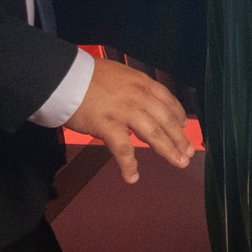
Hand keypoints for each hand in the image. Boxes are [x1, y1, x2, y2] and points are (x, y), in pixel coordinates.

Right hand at [63, 57, 196, 181]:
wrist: (63, 76)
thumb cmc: (86, 75)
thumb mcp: (118, 75)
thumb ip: (132, 88)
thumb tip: (140, 103)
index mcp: (142, 83)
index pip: (168, 100)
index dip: (178, 116)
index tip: (183, 127)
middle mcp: (138, 96)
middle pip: (166, 120)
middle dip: (180, 138)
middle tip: (188, 153)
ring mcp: (124, 111)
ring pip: (153, 134)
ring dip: (168, 151)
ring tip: (178, 163)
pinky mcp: (107, 125)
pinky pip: (123, 150)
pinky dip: (129, 165)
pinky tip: (133, 177)